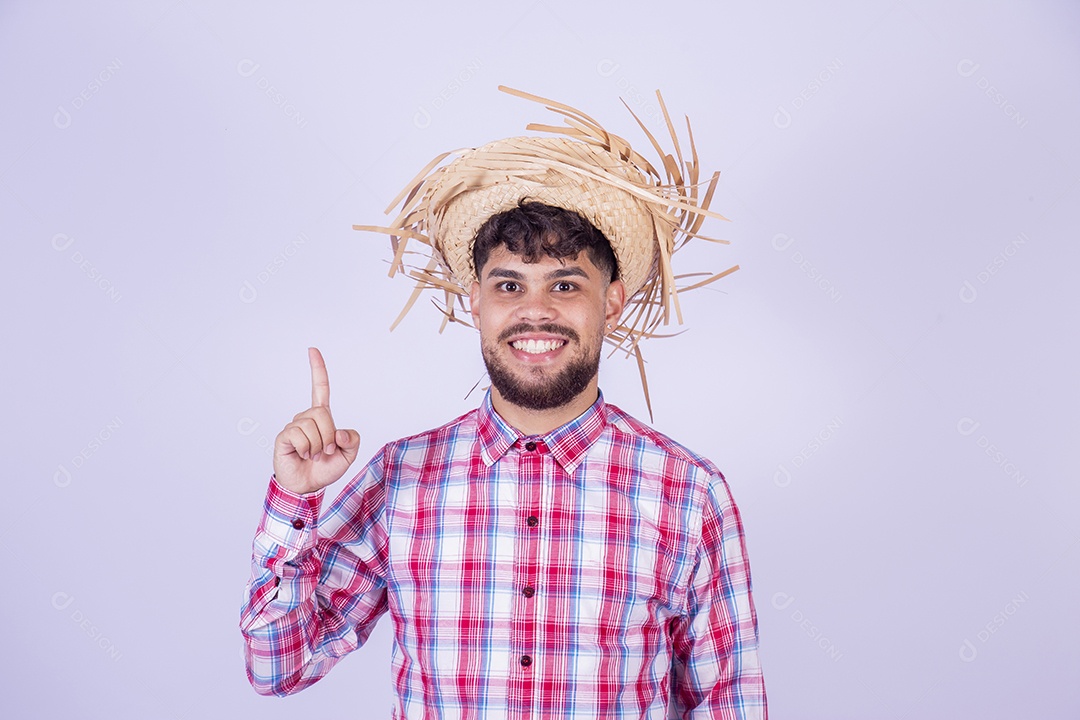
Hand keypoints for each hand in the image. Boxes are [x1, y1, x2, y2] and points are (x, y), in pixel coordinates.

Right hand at [272, 347, 360, 494]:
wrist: (307, 487)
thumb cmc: (325, 468)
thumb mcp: (348, 454)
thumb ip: (352, 440)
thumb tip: (339, 431)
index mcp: (322, 417)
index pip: (320, 388)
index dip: (317, 369)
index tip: (312, 349)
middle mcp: (306, 417)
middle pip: (322, 413)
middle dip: (328, 436)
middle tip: (325, 451)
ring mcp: (294, 426)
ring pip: (312, 426)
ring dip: (317, 446)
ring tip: (312, 455)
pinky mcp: (284, 436)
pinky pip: (300, 435)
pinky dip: (306, 449)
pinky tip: (302, 455)